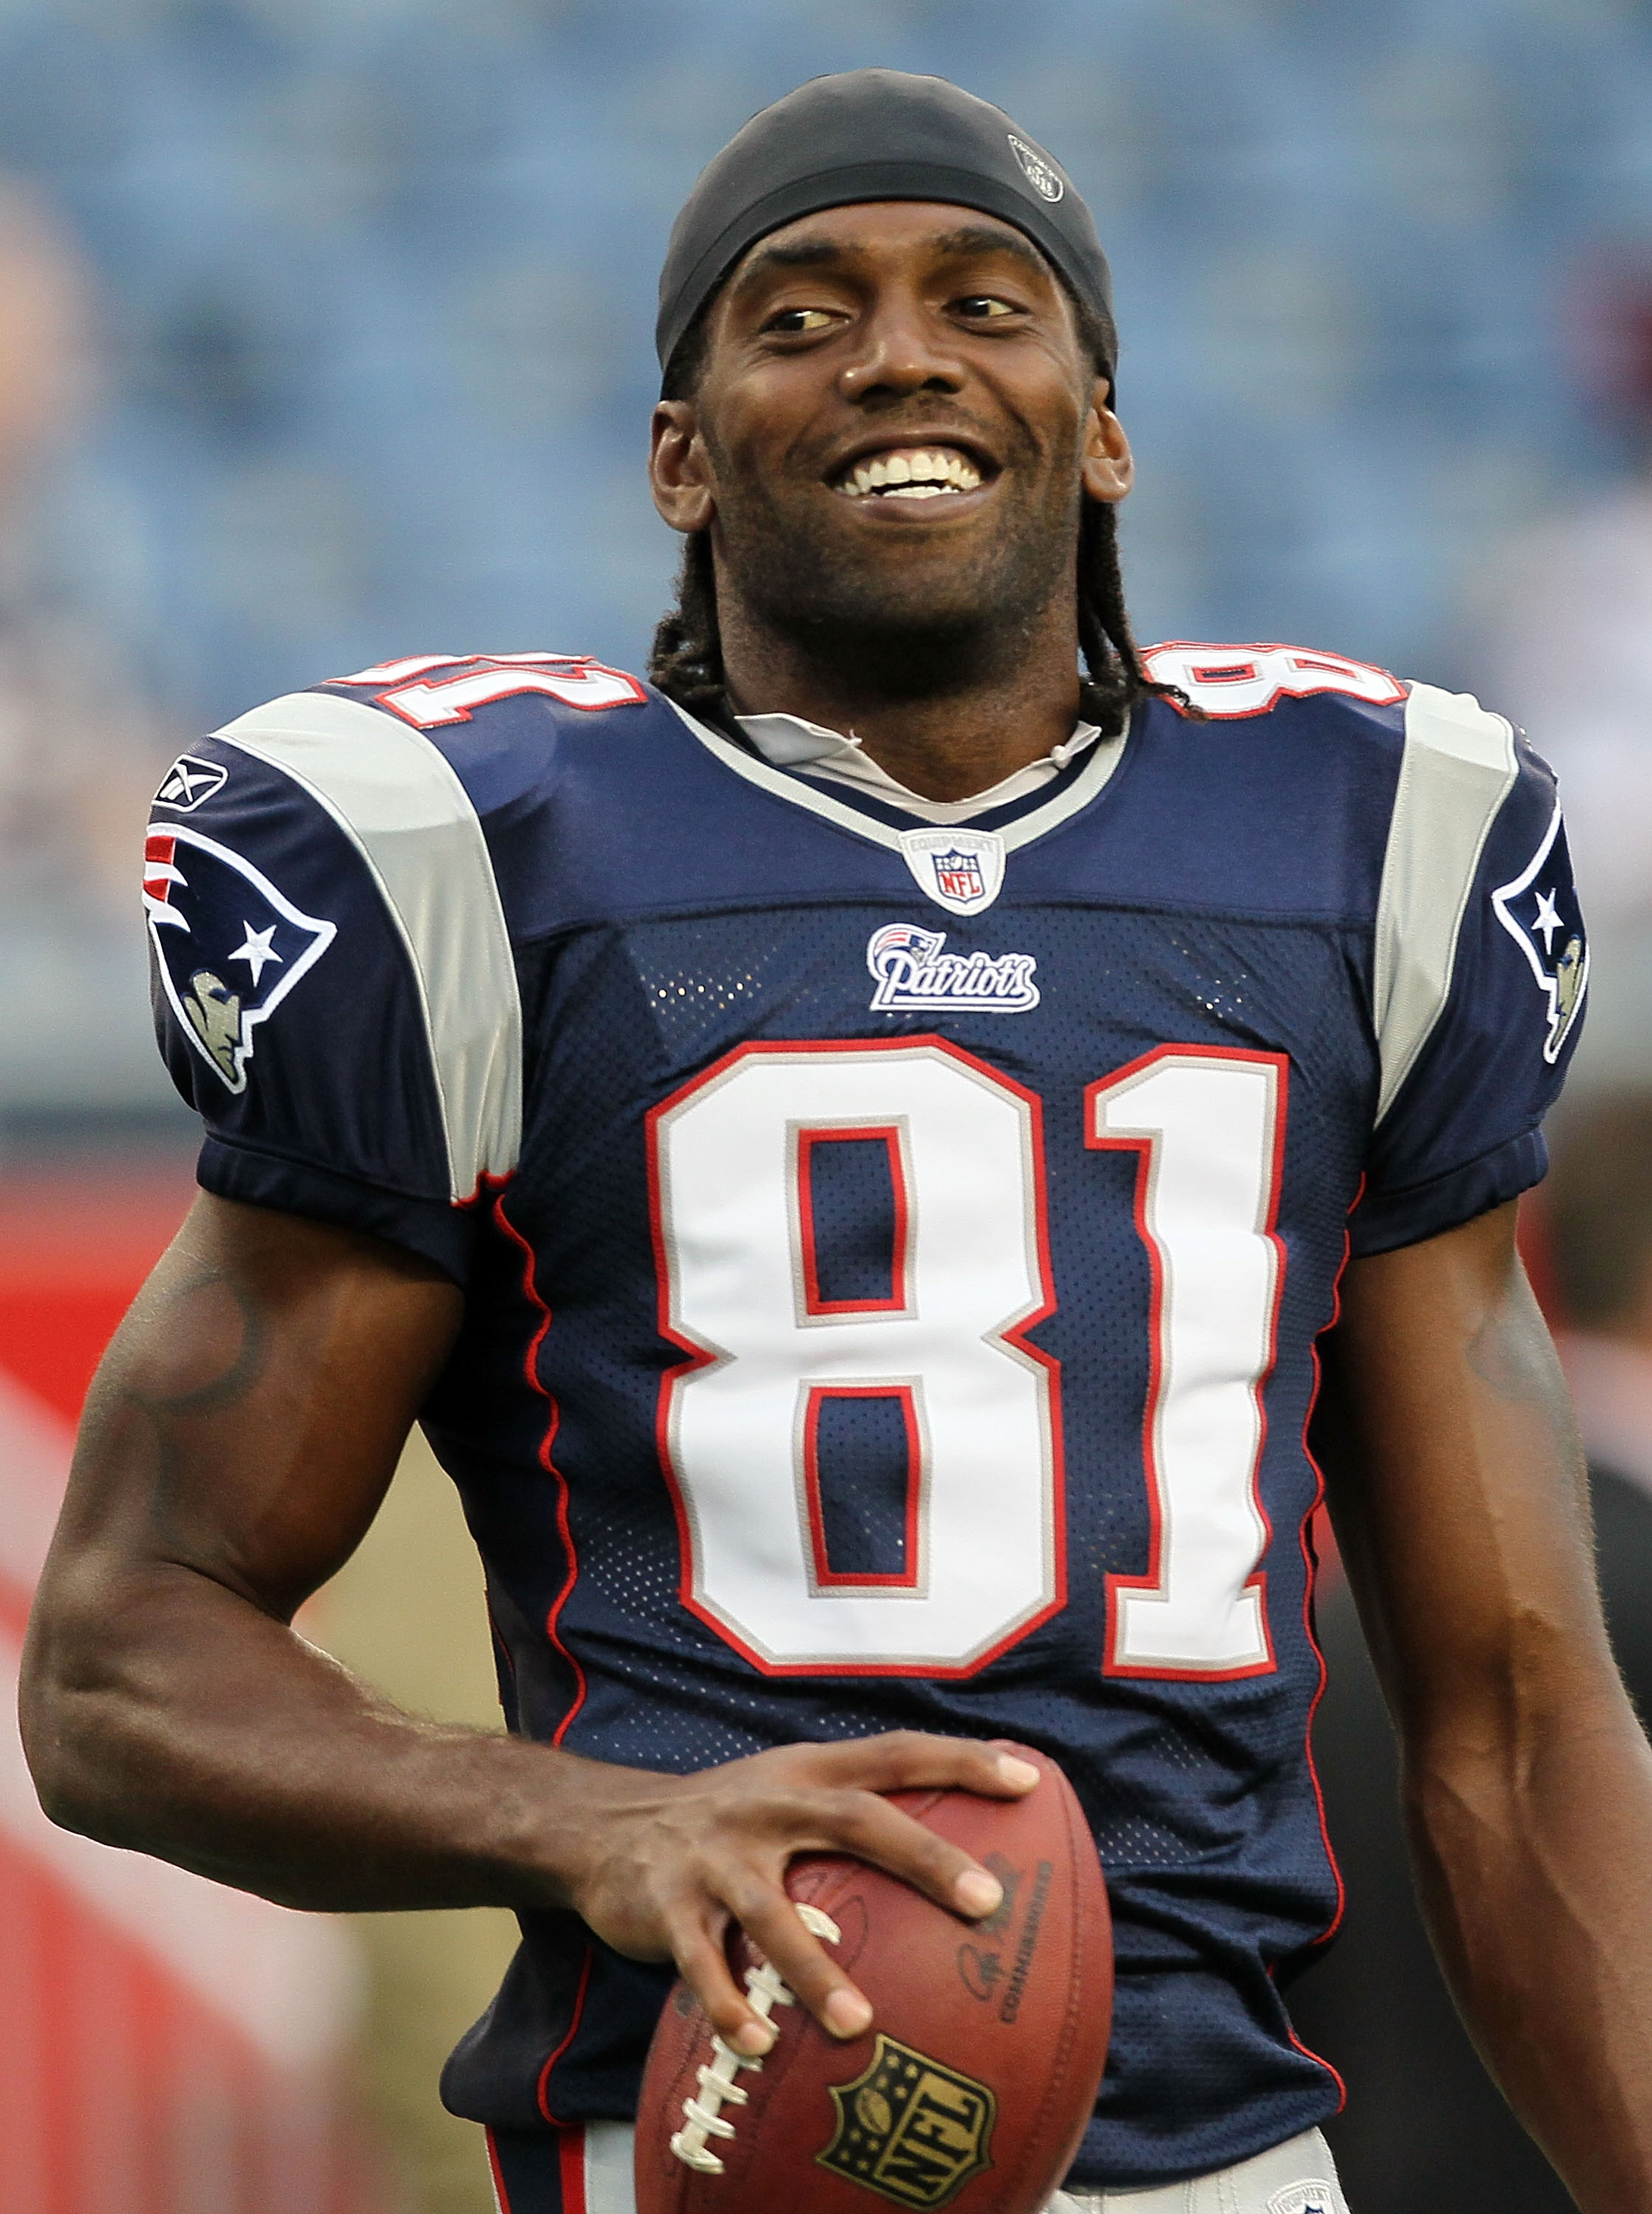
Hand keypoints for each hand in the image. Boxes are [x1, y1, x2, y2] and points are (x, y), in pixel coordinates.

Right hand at [560, 1731, 1040, 2052]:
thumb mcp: (781, 1792)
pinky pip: (704, 1964)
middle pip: (853, 1817)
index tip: (1027, 1783)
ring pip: (772, 1912)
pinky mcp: (669, 1906)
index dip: (959, 1761)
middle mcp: (765, 1802)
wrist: (602, 1826)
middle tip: (983, 1901)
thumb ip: (849, 1812)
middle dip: (921, 1855)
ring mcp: (714, 1854)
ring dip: (816, 1972)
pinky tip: (759, 2046)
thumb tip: (949, 1857)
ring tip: (862, 2026)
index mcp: (803, 1771)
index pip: (893, 1754)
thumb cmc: (723, 1822)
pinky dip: (730, 2006)